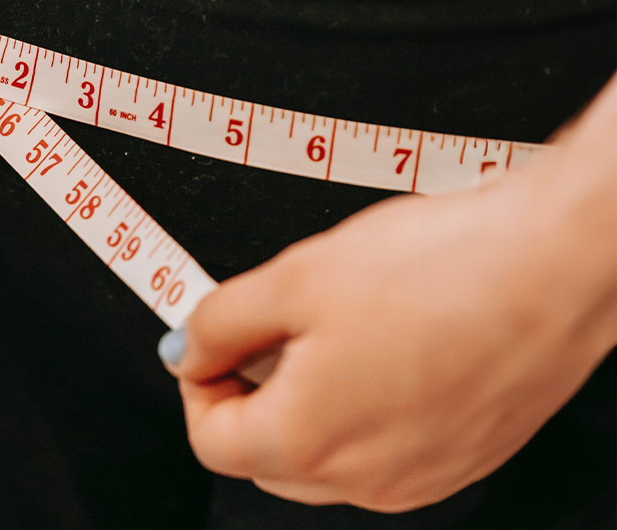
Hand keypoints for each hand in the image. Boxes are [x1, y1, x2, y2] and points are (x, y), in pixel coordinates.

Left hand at [163, 131, 616, 511]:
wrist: (555, 266)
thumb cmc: (441, 272)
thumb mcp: (293, 277)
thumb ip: (220, 322)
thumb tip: (189, 346)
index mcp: (307, 442)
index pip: (210, 440)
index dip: (199, 380)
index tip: (210, 341)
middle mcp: (364, 479)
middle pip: (265, 455)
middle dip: (251, 393)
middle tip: (269, 326)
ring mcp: (420, 476)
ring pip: (326, 454)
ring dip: (307, 400)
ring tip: (336, 325)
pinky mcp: (462, 457)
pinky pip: (384, 447)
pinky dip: (364, 405)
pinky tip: (386, 342)